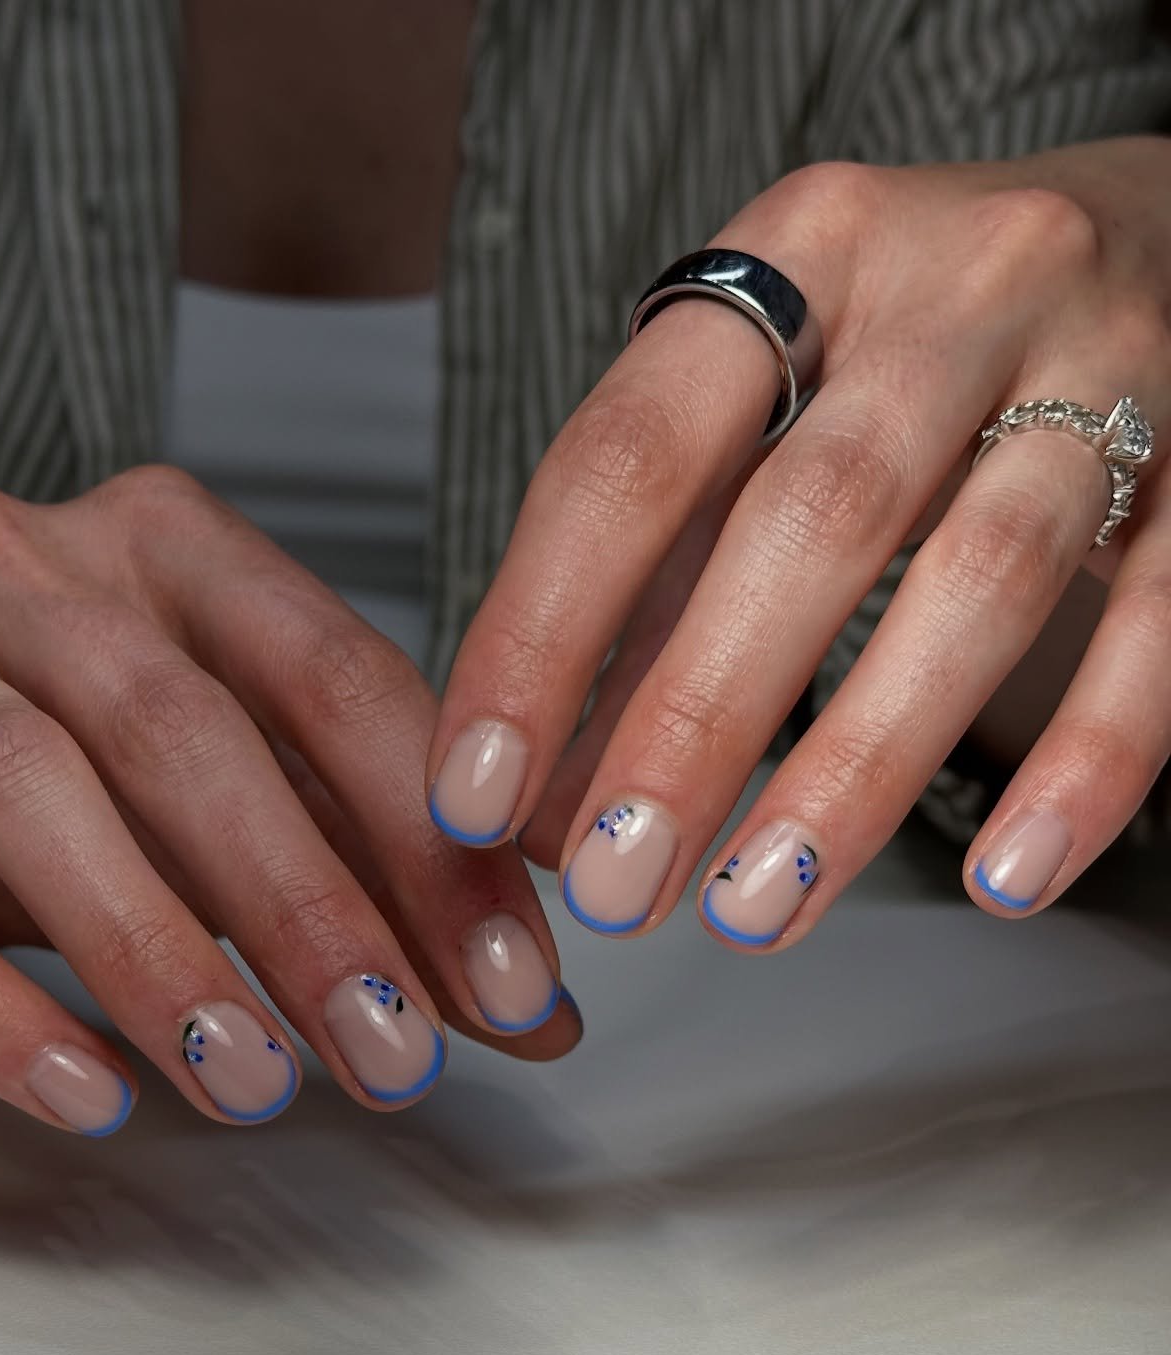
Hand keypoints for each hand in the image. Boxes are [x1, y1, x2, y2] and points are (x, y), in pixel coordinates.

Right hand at [0, 470, 577, 1133]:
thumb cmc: (58, 769)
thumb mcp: (228, 795)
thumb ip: (374, 876)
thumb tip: (536, 1012)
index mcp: (166, 547)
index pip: (332, 674)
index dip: (436, 840)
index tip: (515, 988)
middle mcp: (19, 565)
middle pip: (183, 727)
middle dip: (308, 907)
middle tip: (395, 1056)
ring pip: (25, 784)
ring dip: (155, 951)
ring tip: (253, 1085)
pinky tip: (83, 1090)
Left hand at [427, 137, 1170, 944]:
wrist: (1165, 222)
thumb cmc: (916, 348)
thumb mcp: (767, 408)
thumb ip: (652, 592)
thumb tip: (541, 804)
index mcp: (799, 253)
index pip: (633, 454)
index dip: (540, 633)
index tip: (473, 792)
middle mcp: (958, 287)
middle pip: (810, 518)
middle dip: (696, 721)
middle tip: (615, 885)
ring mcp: (1111, 363)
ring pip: (983, 578)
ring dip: (859, 767)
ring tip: (759, 912)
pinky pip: (1165, 627)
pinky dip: (1087, 762)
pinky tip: (1004, 879)